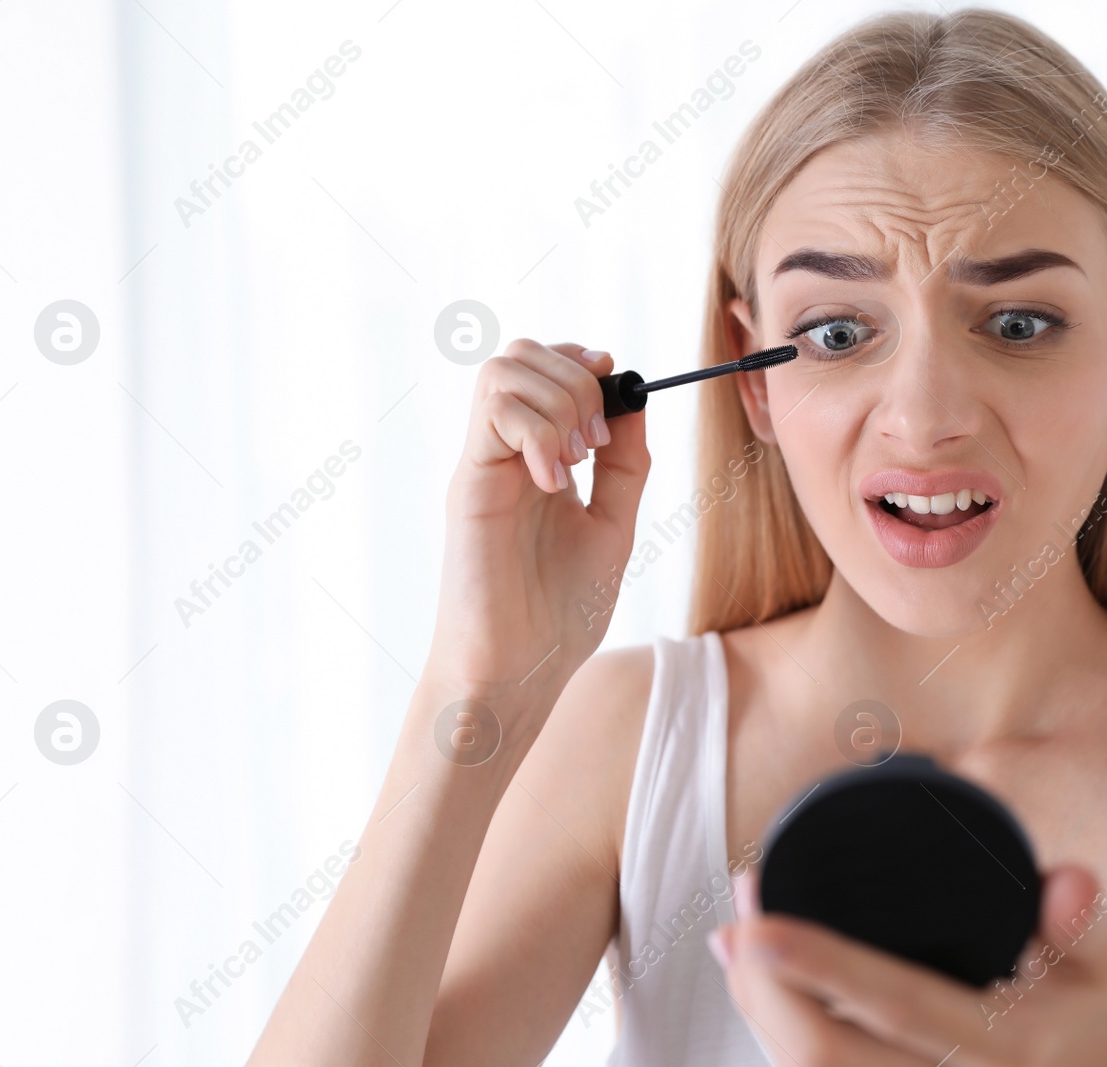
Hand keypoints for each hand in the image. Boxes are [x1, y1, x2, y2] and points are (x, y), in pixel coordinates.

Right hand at [428, 340, 649, 722]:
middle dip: (574, 378)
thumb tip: (636, 397)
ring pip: (502, 371)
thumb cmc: (556, 616)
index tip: (617, 390)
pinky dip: (537, 434)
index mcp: (535, 458)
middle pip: (519, 353)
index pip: (543, 366)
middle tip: (595, 444)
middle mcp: (503, 454)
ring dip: (557, 403)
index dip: (582, 361)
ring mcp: (483, 467)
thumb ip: (625, 465)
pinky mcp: (470, 488)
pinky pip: (493, 416)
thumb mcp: (612, 526)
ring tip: (575, 464)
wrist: (519, 673)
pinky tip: (554, 483)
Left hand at [710, 866, 1106, 1066]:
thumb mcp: (1097, 964)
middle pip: (822, 1055)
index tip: (760, 920)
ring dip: (758, 1005)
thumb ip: (1081, 922)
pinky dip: (775, 1029)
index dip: (820, 964)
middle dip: (761, 983)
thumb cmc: (1080, 1010)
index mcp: (1007, 1047)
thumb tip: (1069, 882)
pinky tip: (756, 985)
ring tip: (737, 935)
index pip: (899, 1005)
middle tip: (741, 905)